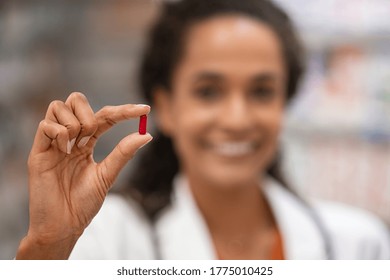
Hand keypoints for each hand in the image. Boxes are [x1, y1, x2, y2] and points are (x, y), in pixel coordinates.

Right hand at [16, 92, 151, 258]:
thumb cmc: (84, 203)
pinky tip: (63, 150)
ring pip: (59, 106)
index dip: (124, 110)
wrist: (64, 226)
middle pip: (77, 100)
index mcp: (87, 143)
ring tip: (75, 145)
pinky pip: (45, 125)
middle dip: (90, 112)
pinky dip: (59, 133)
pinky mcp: (38, 151)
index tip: (146, 109)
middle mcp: (70, 139)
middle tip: (93, 134)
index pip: (105, 117)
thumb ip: (124, 153)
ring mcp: (53, 143)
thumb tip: (147, 134)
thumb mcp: (107, 175)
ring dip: (74, 122)